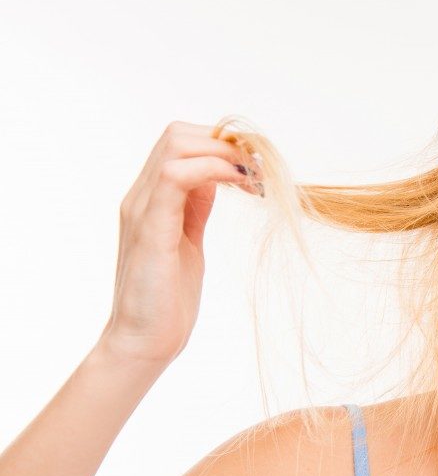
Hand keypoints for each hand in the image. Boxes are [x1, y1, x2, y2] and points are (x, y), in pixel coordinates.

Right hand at [98, 121, 261, 363]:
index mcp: (150, 199)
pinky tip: (240, 185)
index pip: (179, 143)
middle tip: (259, 171)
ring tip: (254, 179)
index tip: (254, 167)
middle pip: (178, 135)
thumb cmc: (167, 298)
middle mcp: (140, 197)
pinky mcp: (150, 230)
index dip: (220, 144)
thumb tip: (215, 178)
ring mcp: (141, 210)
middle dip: (225, 143)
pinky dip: (212, 170)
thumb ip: (195, 206)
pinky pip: (175, 176)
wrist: (144, 341)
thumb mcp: (187, 240)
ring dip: (223, 153)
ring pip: (175, 146)